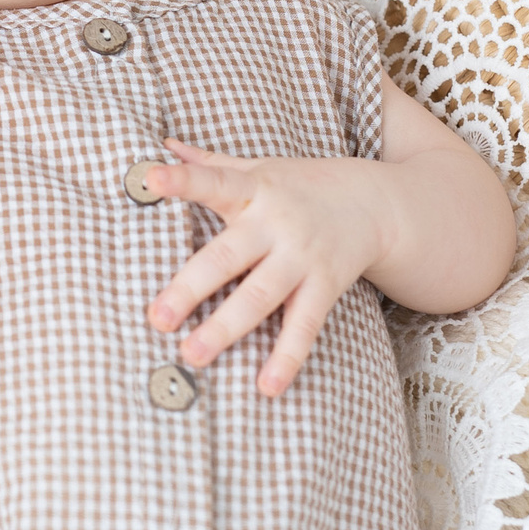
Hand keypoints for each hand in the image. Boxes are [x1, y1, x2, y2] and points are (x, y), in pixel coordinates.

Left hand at [141, 138, 388, 396]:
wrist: (378, 202)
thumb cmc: (301, 186)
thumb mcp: (259, 168)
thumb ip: (209, 163)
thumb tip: (161, 142)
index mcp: (252, 191)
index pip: (213, 181)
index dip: (182, 179)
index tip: (150, 177)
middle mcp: (275, 225)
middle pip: (227, 257)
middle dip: (190, 288)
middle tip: (157, 319)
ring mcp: (302, 257)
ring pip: (260, 297)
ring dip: (226, 329)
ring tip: (192, 356)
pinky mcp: (326, 285)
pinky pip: (304, 325)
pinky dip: (286, 357)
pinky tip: (266, 387)